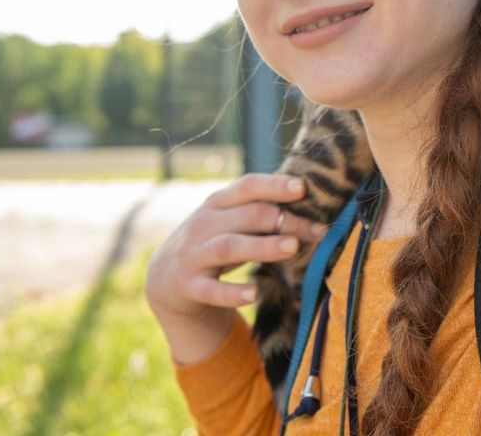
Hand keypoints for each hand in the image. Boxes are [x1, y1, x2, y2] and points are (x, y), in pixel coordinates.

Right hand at [145, 173, 324, 362]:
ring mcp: (194, 255)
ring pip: (230, 247)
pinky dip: (232, 292)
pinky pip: (211, 289)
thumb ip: (261, 212)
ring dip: (262, 246)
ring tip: (292, 248)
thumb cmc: (213, 242)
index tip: (302, 188)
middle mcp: (204, 224)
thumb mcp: (229, 221)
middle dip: (284, 221)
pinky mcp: (189, 285)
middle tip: (316, 230)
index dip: (274, 185)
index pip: (247, 187)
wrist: (164, 278)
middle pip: (248, 216)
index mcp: (218, 203)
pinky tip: (254, 293)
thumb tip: (313, 208)